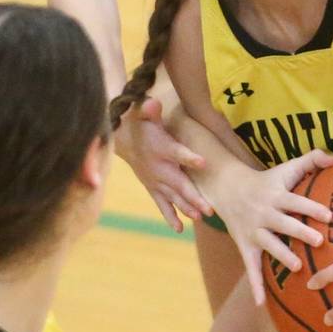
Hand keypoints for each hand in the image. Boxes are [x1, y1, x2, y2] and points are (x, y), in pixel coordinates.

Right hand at [114, 97, 212, 232]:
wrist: (123, 139)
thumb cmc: (141, 123)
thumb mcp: (144, 112)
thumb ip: (149, 109)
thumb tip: (152, 102)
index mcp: (161, 148)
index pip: (177, 152)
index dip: (189, 157)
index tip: (203, 162)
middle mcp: (158, 168)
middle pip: (179, 184)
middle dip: (193, 197)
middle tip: (209, 209)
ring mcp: (155, 181)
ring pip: (173, 197)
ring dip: (187, 208)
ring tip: (201, 218)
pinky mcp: (153, 188)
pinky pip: (162, 204)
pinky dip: (170, 216)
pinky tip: (179, 229)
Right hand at [216, 150, 332, 304]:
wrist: (228, 187)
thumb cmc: (268, 179)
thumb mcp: (288, 167)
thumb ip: (313, 159)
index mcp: (277, 195)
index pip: (296, 201)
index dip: (311, 207)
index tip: (329, 214)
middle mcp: (265, 213)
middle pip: (284, 223)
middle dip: (300, 232)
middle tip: (318, 241)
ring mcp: (254, 231)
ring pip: (268, 244)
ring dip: (281, 256)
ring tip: (297, 267)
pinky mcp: (245, 246)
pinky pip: (250, 266)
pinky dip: (254, 285)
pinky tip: (261, 304)